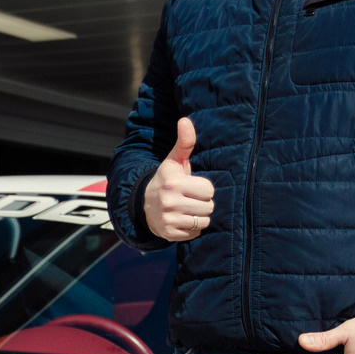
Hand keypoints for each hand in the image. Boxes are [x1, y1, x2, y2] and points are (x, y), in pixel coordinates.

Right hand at [144, 118, 214, 242]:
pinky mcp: (169, 233)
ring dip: (199, 216)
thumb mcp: (174, 160)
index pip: (209, 189)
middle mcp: (169, 201)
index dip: (204, 188)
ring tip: (187, 208)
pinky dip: (192, 228)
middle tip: (190, 198)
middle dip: (203, 202)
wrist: (144, 204)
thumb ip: (184, 142)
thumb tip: (185, 120)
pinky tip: (182, 219)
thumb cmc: (167, 179)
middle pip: (209, 206)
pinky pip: (195, 233)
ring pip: (204, 221)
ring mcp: (168, 219)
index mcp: (173, 182)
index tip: (192, 186)